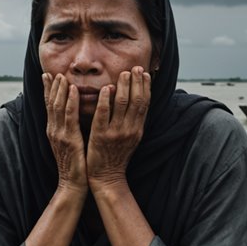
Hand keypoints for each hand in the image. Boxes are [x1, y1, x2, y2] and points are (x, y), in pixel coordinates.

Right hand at [43, 73, 87, 194]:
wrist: (73, 184)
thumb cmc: (76, 165)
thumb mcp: (70, 143)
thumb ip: (70, 129)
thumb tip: (74, 116)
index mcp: (53, 131)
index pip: (49, 106)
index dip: (48, 90)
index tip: (48, 76)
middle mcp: (53, 130)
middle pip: (50, 103)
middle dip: (51, 86)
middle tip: (52, 72)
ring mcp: (59, 134)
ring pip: (58, 106)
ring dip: (60, 89)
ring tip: (62, 76)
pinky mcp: (69, 138)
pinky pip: (70, 116)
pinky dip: (71, 101)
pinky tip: (73, 90)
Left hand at [86, 66, 150, 189]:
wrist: (107, 178)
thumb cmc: (117, 156)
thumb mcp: (131, 138)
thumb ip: (133, 121)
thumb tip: (137, 101)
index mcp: (138, 129)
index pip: (145, 103)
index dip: (145, 86)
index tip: (144, 73)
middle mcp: (129, 130)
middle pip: (136, 101)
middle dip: (137, 82)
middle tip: (136, 67)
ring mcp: (115, 133)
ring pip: (122, 104)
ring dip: (124, 86)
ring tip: (123, 73)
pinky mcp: (100, 136)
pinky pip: (104, 114)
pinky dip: (106, 99)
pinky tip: (106, 87)